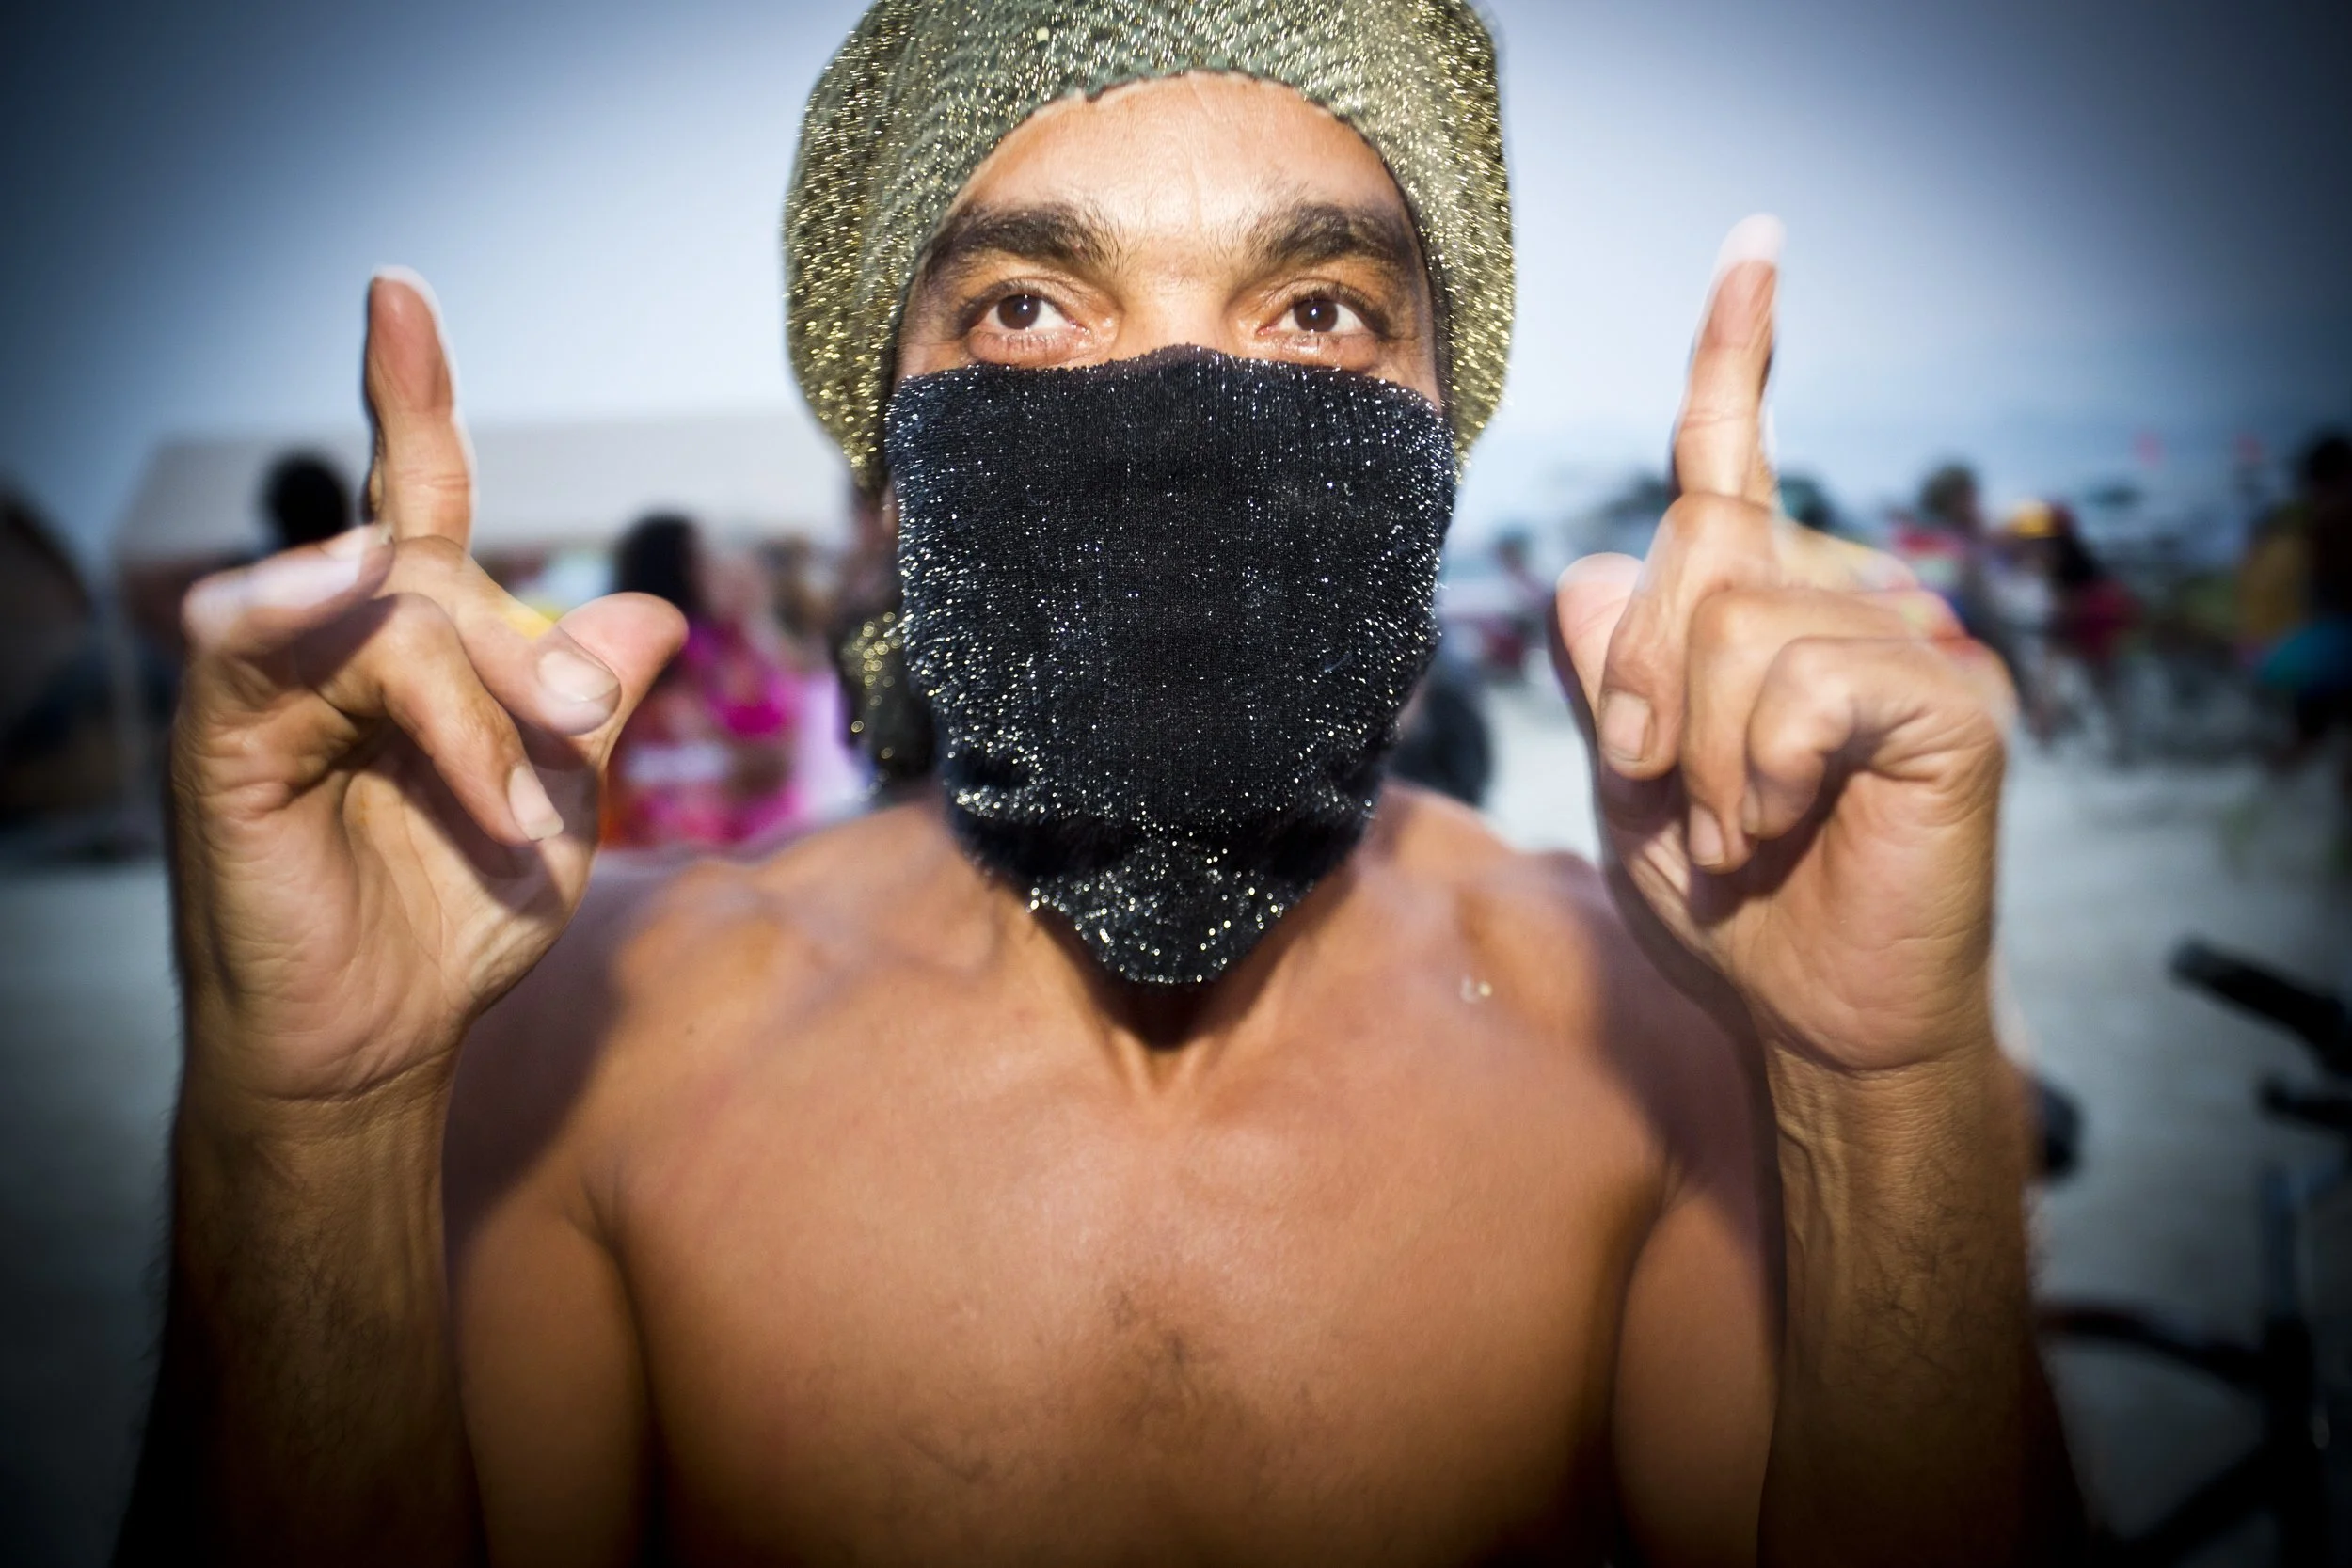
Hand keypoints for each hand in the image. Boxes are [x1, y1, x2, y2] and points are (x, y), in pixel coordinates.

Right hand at [171, 272, 683, 1110]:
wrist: (390, 1034)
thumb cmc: (458, 914)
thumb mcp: (559, 798)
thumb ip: (592, 698)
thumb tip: (652, 613)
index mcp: (413, 641)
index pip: (414, 493)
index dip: (408, 393)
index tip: (396, 292)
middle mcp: (335, 641)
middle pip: (438, 571)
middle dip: (528, 659)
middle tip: (584, 740)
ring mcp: (274, 684)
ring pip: (384, 617)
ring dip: (469, 704)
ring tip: (513, 796)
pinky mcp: (227, 738)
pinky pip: (259, 646)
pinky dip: (306, 611)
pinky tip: (340, 585)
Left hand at [1552, 219, 2013, 1072]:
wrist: (1814, 1019)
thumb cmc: (1728, 900)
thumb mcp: (1632, 773)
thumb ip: (1610, 666)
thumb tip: (1600, 565)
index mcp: (1769, 595)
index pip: (1737, 455)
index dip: (1738, 352)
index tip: (1756, 247)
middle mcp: (1848, 590)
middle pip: (1690, 544)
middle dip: (1643, 683)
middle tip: (1670, 788)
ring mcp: (1909, 636)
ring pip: (1732, 620)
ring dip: (1704, 757)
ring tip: (1742, 832)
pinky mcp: (1948, 697)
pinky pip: (1801, 683)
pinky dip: (1763, 774)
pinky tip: (1788, 827)